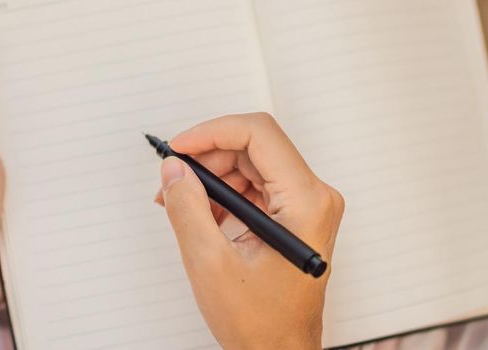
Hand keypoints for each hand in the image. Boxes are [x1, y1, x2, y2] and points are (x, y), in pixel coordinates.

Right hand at [155, 113, 344, 348]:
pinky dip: (225, 194)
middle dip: (208, 158)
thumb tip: (175, 169)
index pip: (259, 134)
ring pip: (252, 164)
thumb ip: (188, 208)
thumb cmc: (261, 322)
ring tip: (181, 205)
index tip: (179, 149)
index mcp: (306, 203)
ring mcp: (307, 206)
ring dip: (213, 177)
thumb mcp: (210, 264)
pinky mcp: (296, 216)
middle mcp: (314, 197)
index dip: (212, 132)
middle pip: (255, 147)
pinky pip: (256, 186)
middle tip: (172, 181)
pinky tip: (202, 216)